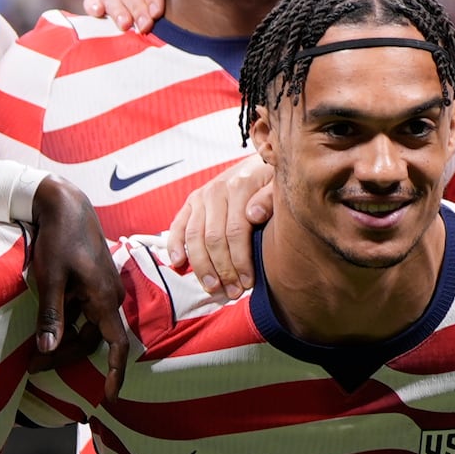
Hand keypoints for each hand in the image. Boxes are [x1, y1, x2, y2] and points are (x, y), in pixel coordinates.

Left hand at [23, 178, 132, 370]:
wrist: (66, 204)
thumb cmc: (58, 239)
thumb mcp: (49, 279)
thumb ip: (51, 316)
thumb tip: (47, 350)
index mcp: (105, 298)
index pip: (117, 345)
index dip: (115, 374)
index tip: (110, 397)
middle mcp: (110, 296)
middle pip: (92, 339)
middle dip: (65, 356)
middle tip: (34, 366)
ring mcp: (104, 288)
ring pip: (86, 326)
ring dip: (63, 339)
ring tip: (34, 350)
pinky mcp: (94, 282)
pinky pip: (84, 312)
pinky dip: (67, 322)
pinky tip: (46, 324)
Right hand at [158, 156, 271, 299]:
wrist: (261, 161)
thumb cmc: (273, 180)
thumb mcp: (280, 185)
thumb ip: (269, 198)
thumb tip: (252, 215)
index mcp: (239, 186)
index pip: (235, 232)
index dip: (240, 261)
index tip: (248, 283)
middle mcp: (216, 191)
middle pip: (213, 239)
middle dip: (222, 270)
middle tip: (232, 292)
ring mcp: (201, 196)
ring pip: (194, 237)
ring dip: (202, 266)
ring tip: (212, 288)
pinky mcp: (192, 201)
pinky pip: (179, 225)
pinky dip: (175, 245)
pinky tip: (178, 263)